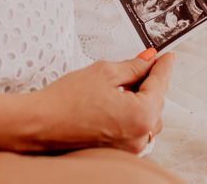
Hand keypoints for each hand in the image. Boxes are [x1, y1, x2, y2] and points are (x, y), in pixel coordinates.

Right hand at [26, 52, 174, 153]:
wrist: (40, 124)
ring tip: (119, 84)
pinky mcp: (118, 150)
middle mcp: (139, 135)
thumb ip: (132, 66)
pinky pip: (135, 128)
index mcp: (141, 115)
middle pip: (156, 101)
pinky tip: (115, 101)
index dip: (162, 65)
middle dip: (149, 82)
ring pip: (147, 116)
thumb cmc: (66, 102)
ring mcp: (129, 146)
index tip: (166, 56)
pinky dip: (131, 113)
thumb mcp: (104, 73)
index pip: (160, 83)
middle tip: (137, 64)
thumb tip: (148, 60)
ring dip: (140, 99)